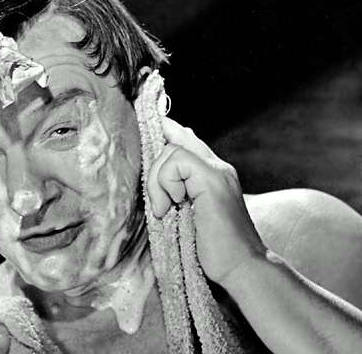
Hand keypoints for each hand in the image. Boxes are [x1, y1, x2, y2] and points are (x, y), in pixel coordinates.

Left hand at [147, 118, 265, 285]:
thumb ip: (179, 191)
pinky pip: (177, 161)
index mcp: (213, 173)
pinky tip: (173, 206)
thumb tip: (159, 176)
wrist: (241, 267)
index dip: (166, 130)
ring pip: (172, 150)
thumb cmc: (214, 248)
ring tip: (166, 209)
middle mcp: (218, 167)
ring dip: (158, 182)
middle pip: (174, 141)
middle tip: (160, 204)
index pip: (186, 138)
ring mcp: (218, 172)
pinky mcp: (213, 180)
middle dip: (155, 170)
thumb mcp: (189, 214)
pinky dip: (166, 184)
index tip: (150, 125)